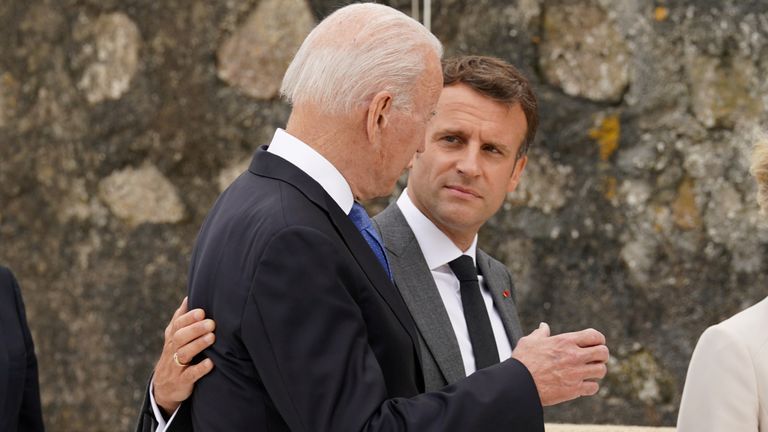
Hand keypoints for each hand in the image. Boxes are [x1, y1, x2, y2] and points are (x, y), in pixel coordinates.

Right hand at [153, 297, 215, 415]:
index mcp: (172, 338)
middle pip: (180, 337)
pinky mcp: (182, 382)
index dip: (188, 317)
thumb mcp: (174, 337)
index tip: (201, 311)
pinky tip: (210, 363)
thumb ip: (181, 318)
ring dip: (198, 344)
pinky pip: (190, 375)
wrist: (164, 388)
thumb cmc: (175, 355)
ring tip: (212, 337)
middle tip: (211, 323)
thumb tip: (189, 296)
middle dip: (195, 329)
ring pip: (184, 354)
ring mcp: (176, 366)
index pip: (177, 325)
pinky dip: (199, 369)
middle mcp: (172, 350)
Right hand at [511, 323, 608, 405]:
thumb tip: (543, 326)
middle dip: (602, 355)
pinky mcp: (574, 389)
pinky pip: (593, 387)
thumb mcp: (529, 341)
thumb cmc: (523, 361)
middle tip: (595, 359)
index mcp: (565, 341)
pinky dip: (590, 387)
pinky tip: (582, 385)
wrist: (519, 384)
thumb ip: (540, 333)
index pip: (594, 336)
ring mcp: (576, 373)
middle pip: (603, 352)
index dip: (599, 339)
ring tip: (589, 372)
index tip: (595, 344)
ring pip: (601, 370)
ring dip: (597, 371)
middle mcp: (574, 356)